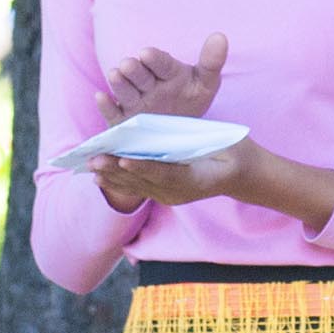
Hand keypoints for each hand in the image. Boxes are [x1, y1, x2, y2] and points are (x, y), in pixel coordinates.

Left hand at [92, 137, 252, 213]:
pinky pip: (136, 188)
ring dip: (111, 177)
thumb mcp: (227, 146)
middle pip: (143, 181)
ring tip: (90, 167)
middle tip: (96, 161)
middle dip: (117, 171)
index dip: (144, 168)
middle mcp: (177, 192)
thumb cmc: (235, 151)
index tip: (125, 161)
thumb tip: (183, 137)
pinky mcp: (162, 192)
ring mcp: (168, 195)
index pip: (165, 174)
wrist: (242, 173)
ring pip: (135, 187)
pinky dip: (116, 182)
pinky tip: (98, 177)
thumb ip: (205, 145)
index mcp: (194, 180)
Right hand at [100, 34, 228, 120]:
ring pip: (124, 91)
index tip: (147, 53)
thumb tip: (220, 36)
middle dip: (133, 70)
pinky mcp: (124, 121)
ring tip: (115, 74)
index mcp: (166, 71)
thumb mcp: (205, 83)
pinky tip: (101, 97)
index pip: (161, 63)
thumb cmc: (190, 100)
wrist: (180, 130)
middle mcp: (147, 84)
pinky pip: (113, 113)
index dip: (154, 59)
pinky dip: (106, 106)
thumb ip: (211, 62)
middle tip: (128, 64)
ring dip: (119, 83)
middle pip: (139, 74)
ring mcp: (134, 102)